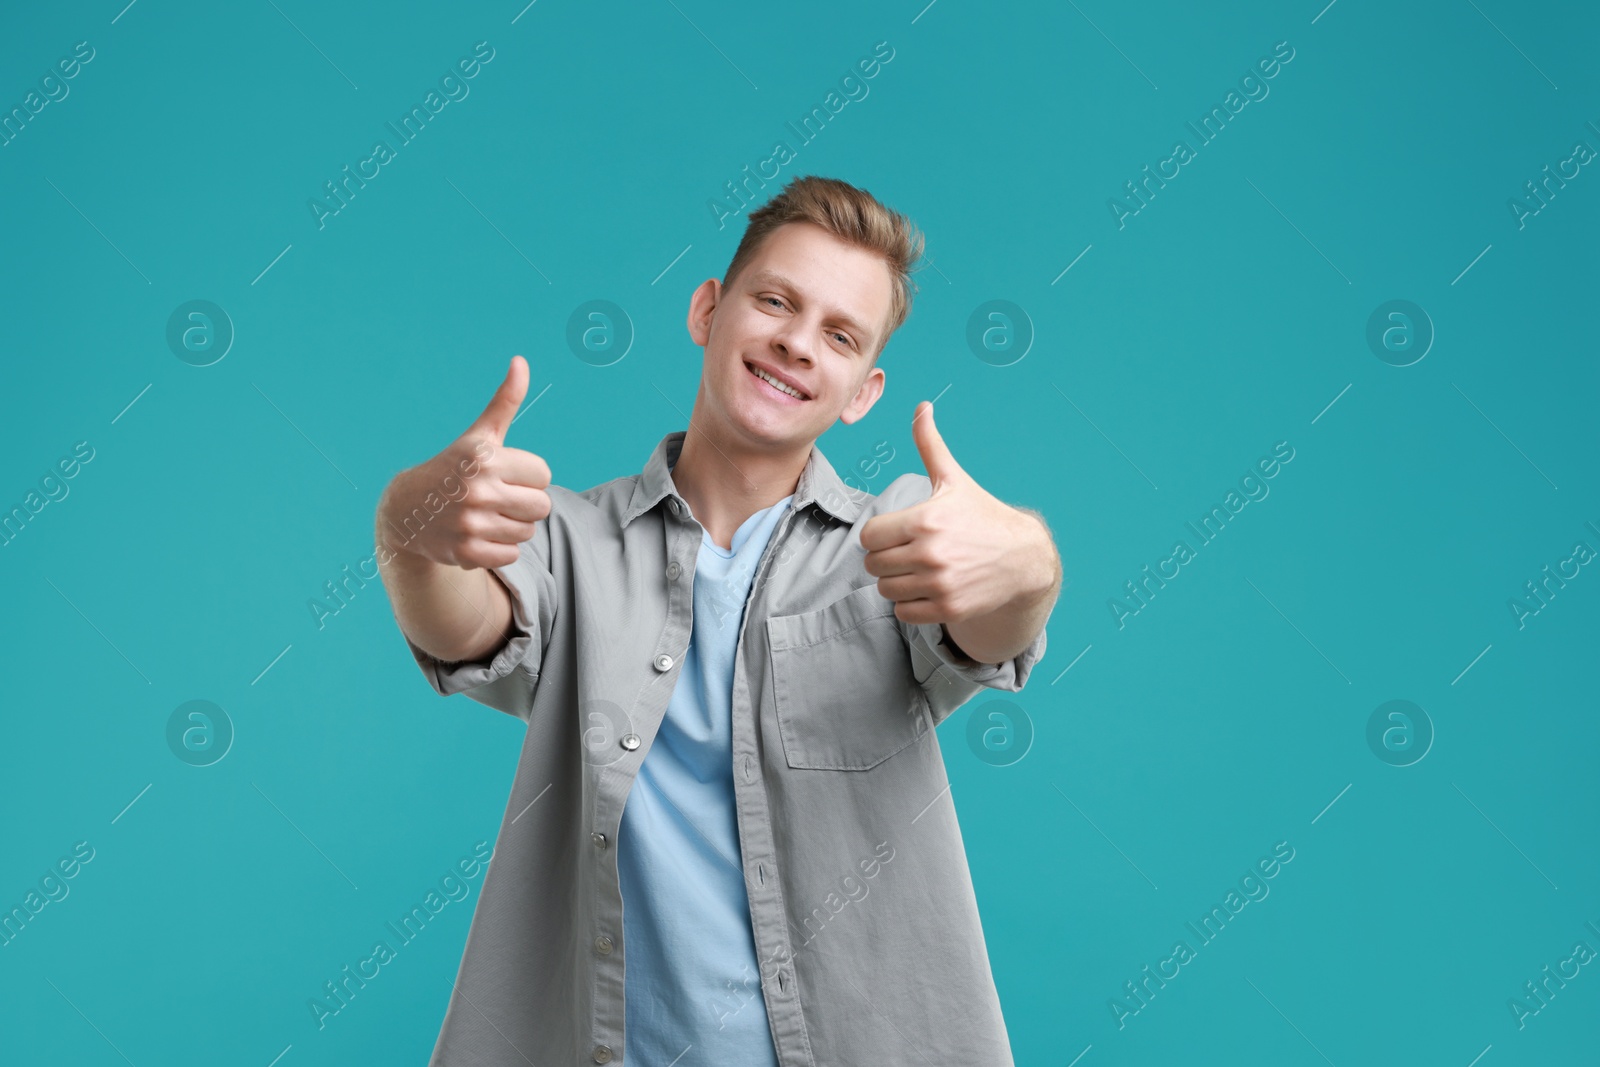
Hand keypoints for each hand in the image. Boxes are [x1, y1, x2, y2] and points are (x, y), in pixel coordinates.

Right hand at [378, 355, 551, 570]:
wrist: (406, 510)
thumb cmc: (454, 468)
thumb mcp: (479, 435)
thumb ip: (505, 402)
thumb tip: (521, 361)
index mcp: (485, 457)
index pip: (543, 475)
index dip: (527, 477)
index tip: (503, 475)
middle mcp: (477, 489)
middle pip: (541, 506)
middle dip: (524, 504)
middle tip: (498, 498)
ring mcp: (471, 522)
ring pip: (527, 532)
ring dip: (512, 527)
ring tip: (486, 516)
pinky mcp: (466, 552)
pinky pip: (511, 555)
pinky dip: (499, 549)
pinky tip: (478, 535)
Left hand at [860, 401, 1053, 626]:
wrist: (1022, 557)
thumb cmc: (980, 515)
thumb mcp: (954, 479)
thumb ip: (930, 445)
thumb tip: (922, 406)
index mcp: (925, 519)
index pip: (869, 535)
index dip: (879, 533)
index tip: (896, 532)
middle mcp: (930, 553)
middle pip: (873, 564)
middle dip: (885, 558)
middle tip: (906, 552)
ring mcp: (940, 583)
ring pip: (886, 590)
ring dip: (895, 582)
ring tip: (916, 570)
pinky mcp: (949, 608)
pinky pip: (904, 612)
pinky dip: (909, 604)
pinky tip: (926, 588)